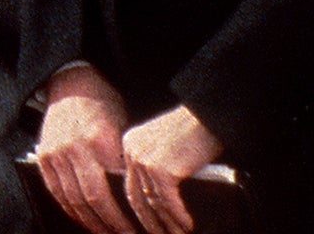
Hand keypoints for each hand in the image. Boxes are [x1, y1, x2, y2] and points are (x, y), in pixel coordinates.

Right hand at [36, 66, 134, 233]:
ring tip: (104, 233)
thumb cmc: (103, 106)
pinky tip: (81, 219)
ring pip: (70, 198)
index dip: (122, 216)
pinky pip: (54, 189)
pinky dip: (68, 208)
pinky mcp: (43, 155)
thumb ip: (120, 161)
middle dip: (108, 224)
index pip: (110, 190)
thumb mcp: (121, 130)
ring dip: (87, 221)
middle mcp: (72, 148)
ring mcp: (54, 152)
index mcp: (96, 141)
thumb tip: (131, 196)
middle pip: (89, 199)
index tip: (136, 230)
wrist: (73, 83)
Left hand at [123, 107, 222, 233]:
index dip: (137, 211)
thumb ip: (154, 167)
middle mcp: (132, 152)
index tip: (144, 227)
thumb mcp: (163, 147)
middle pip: (137, 198)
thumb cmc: (191, 130)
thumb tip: (158, 200)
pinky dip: (180, 218)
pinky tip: (188, 227)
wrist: (206, 114)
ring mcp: (145, 161)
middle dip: (149, 224)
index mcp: (128, 146)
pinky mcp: (163, 170)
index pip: (129, 185)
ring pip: (154, 204)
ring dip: (168, 225)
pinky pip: (169, 202)